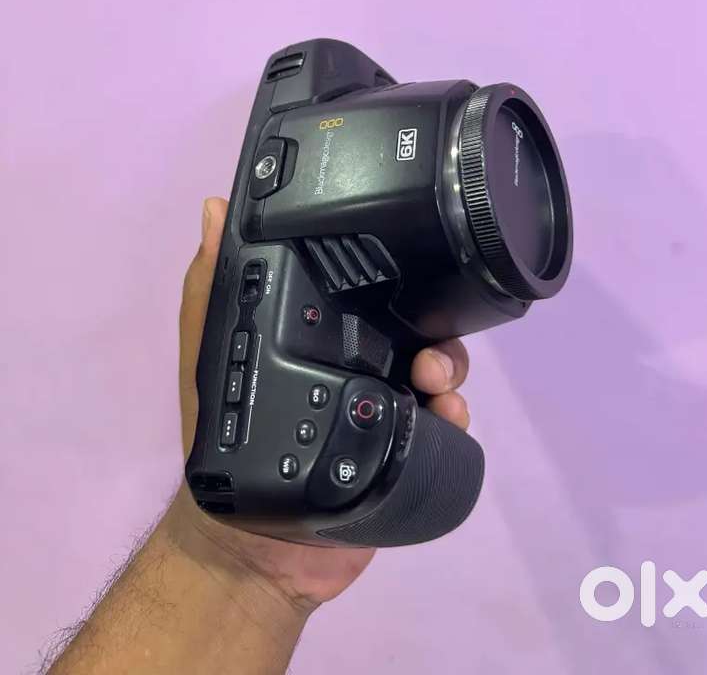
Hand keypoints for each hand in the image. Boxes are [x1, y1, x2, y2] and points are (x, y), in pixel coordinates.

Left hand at [172, 197, 471, 613]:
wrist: (254, 542)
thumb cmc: (219, 437)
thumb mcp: (208, 351)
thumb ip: (208, 286)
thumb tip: (214, 207)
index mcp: (317, 336)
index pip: (366, 294)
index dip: (392, 279)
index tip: (408, 276)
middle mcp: (357, 364)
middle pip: (417, 328)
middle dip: (437, 332)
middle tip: (431, 356)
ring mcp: (385, 406)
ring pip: (439, 369)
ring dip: (451, 370)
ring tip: (437, 388)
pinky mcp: (405, 446)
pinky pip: (446, 422)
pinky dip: (457, 415)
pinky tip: (448, 418)